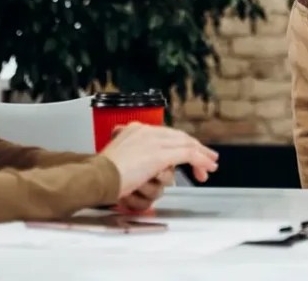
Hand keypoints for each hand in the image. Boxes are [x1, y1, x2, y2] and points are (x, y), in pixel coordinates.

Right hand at [99, 123, 218, 204]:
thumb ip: (132, 157)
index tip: (187, 153)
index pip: (165, 134)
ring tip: (211, 165)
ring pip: (186, 144)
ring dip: (202, 155)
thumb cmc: (101, 175)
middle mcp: (147, 131)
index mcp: (136, 129)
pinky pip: (188, 155)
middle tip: (207, 158)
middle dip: (195, 148)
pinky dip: (200, 161)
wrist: (96, 178)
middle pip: (179, 137)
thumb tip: (142, 167)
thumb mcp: (117, 159)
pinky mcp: (161, 154)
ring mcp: (155, 141)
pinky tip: (206, 168)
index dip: (179, 144)